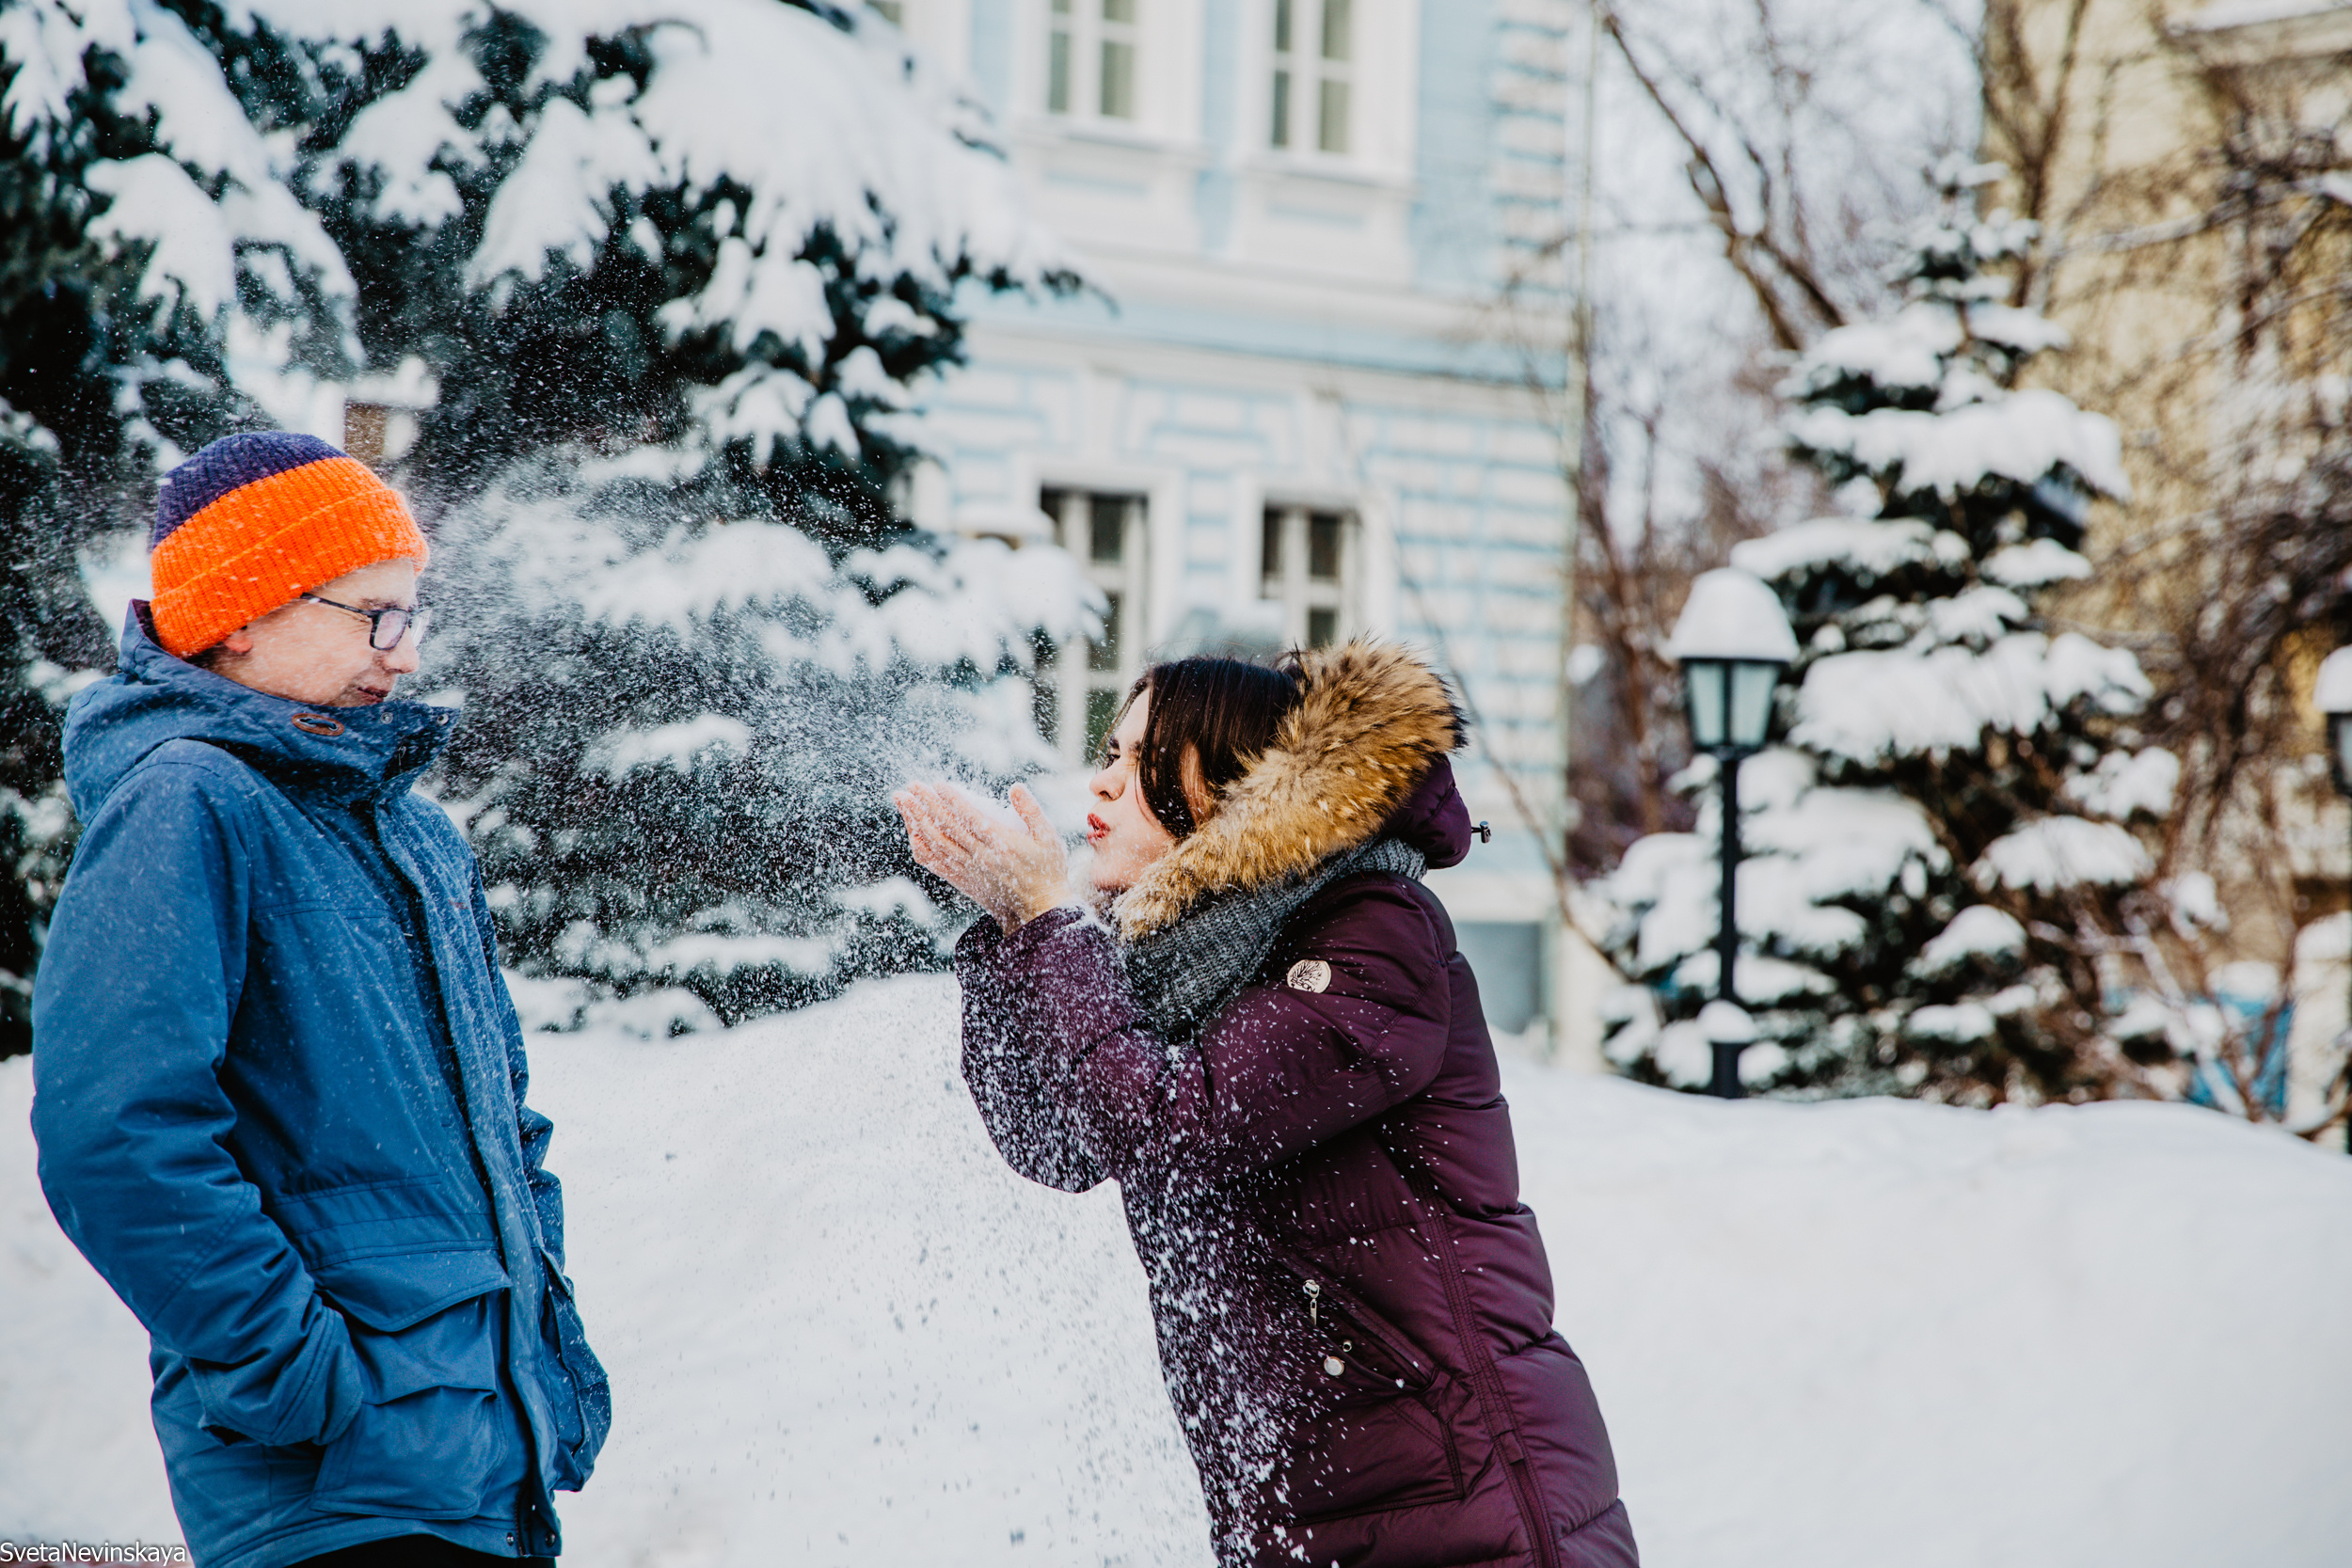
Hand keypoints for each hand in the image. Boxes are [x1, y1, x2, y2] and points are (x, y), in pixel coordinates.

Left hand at [894, 782, 1069, 930]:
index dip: (952, 800)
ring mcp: (970, 870)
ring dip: (917, 821)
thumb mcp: (1048, 837)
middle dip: (927, 804)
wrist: (1040, 908)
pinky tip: (912, 834)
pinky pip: (937, 864)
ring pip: (937, 843)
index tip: (937, 784)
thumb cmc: (1047, 869)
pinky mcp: (964, 881)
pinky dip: (922, 848)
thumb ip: (1032, 810)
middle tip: (912, 785)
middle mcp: (981, 857)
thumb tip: (1015, 786)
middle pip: (947, 828)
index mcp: (1002, 844)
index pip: (970, 817)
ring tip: (904, 802)